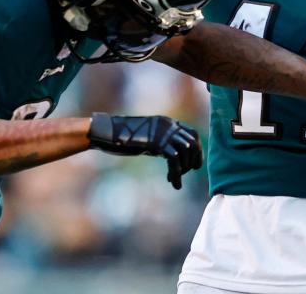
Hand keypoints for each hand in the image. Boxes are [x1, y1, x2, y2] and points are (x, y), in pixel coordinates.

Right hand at [87, 113, 202, 188]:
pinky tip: (172, 183)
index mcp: (167, 122)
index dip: (196, 150)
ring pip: (185, 151)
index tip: (194, 165)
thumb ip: (161, 142)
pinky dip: (176, 173)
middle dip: (192, 161)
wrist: (108, 133)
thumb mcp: (148, 138)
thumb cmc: (123, 138)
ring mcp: (163, 132)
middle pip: (192, 143)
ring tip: (175, 179)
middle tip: (184, 173)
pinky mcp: (157, 142)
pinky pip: (174, 160)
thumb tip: (173, 155)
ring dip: (184, 168)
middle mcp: (168, 125)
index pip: (192, 134)